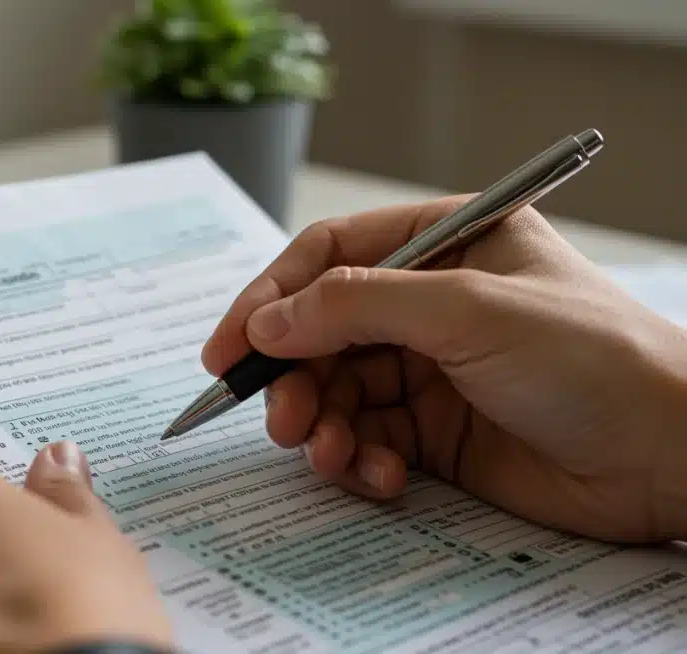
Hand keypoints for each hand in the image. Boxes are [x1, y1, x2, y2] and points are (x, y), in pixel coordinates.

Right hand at [202, 196, 686, 543]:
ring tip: (330, 454)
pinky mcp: (436, 432)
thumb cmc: (594, 359)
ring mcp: (431, 368)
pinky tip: (381, 477)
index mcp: (445, 241)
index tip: (229, 349)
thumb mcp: (468, 310)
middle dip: (294, 377)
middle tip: (282, 418)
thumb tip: (266, 321)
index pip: (330, 255)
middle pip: (321, 330)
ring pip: (337, 390)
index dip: (270, 298)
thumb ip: (357, 306)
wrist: (670, 458)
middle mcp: (431, 301)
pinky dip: (359, 461)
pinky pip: (367, 440)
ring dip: (322, 425)